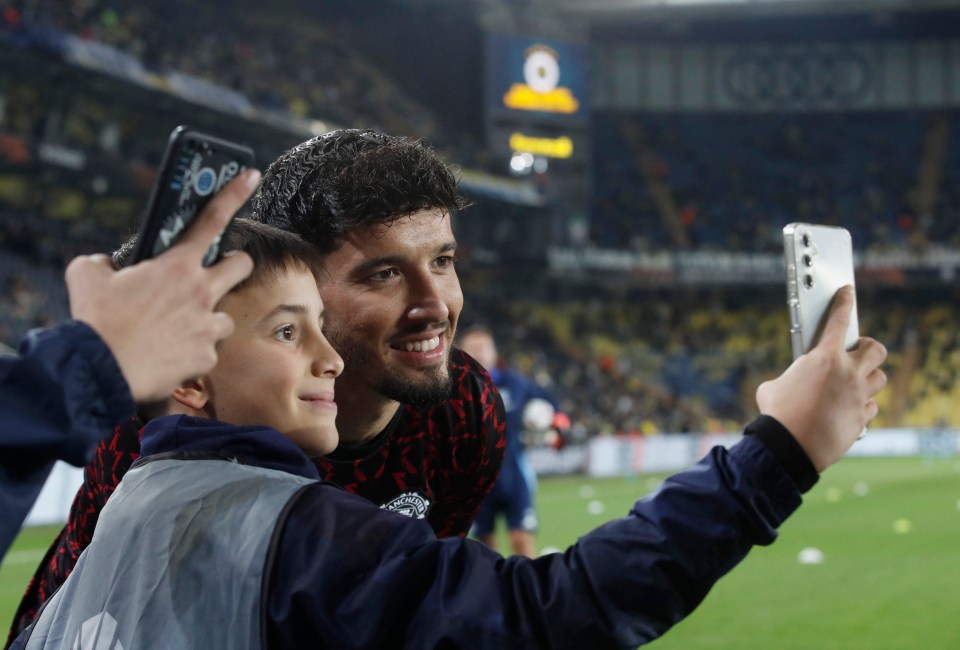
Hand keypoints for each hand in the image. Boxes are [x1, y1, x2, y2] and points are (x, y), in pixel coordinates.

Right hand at [65, 169, 259, 401]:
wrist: (101, 370)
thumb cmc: (95, 322)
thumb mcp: (87, 276)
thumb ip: (102, 263)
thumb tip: (107, 265)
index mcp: (175, 266)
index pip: (211, 219)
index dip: (234, 193)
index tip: (251, 175)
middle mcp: (200, 292)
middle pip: (241, 266)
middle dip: (234, 265)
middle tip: (217, 273)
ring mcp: (207, 325)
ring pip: (225, 316)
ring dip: (208, 319)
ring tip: (181, 328)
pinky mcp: (207, 356)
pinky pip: (207, 351)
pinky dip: (192, 352)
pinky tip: (172, 356)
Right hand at [756, 286, 886, 471]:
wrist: (790, 447)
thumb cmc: (777, 415)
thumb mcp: (773, 387)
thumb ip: (790, 377)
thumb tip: (791, 383)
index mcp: (824, 358)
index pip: (839, 320)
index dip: (844, 302)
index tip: (848, 292)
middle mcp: (848, 374)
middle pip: (875, 349)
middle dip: (867, 347)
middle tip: (855, 352)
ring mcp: (858, 397)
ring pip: (880, 377)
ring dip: (868, 377)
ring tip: (853, 381)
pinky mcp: (862, 419)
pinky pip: (871, 406)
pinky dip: (863, 405)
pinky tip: (849, 408)